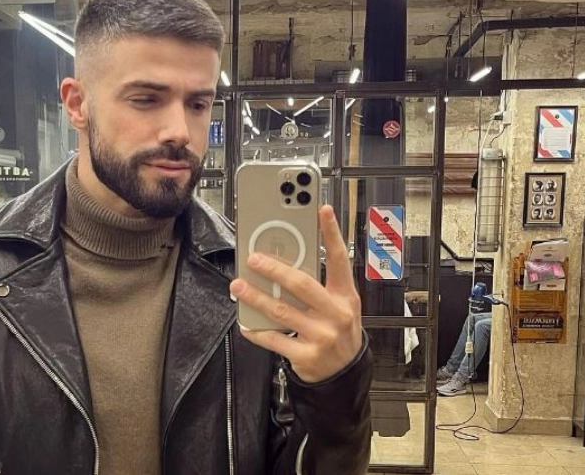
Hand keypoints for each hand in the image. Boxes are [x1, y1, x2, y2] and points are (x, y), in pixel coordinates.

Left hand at [230, 205, 362, 383]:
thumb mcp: (339, 305)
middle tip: (253, 259)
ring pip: (281, 310)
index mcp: (346, 296)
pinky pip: (274, 339)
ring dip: (256, 296)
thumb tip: (285, 259)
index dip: (332, 233)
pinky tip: (245, 322)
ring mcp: (322, 336)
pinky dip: (256, 330)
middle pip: (302, 284)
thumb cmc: (337, 331)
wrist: (344, 375)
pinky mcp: (306, 356)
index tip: (322, 210)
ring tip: (238, 286)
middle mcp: (336, 314)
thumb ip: (319, 284)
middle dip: (274, 269)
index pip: (340, 259)